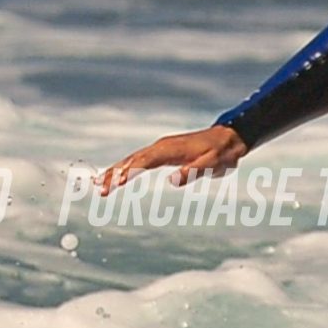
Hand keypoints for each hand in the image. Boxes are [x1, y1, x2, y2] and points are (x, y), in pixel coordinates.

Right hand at [96, 124, 247, 195]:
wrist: (229, 139)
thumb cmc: (221, 154)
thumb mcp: (211, 165)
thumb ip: (193, 172)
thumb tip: (172, 181)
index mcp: (170, 149)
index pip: (144, 162)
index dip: (129, 172)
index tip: (116, 184)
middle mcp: (161, 147)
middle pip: (132, 160)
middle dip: (114, 174)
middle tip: (99, 188)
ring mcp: (161, 148)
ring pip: (132, 160)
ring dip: (115, 172)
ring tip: (99, 184)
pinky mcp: (163, 152)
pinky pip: (139, 160)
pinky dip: (126, 168)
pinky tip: (117, 176)